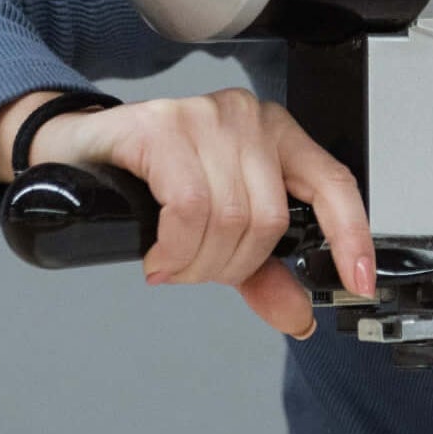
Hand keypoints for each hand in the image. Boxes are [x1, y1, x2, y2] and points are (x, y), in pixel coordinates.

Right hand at [0, 88, 375, 335]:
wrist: (74, 154)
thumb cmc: (147, 180)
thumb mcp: (216, 228)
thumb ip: (263, 272)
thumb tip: (299, 315)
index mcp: (277, 136)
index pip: (335, 185)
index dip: (352, 237)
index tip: (358, 283)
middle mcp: (248, 119)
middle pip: (268, 221)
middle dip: (229, 267)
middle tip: (193, 271)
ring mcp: (206, 117)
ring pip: (229, 218)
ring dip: (196, 263)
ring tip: (171, 263)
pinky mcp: (163, 126)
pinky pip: (189, 207)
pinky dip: (174, 247)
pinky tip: (158, 254)